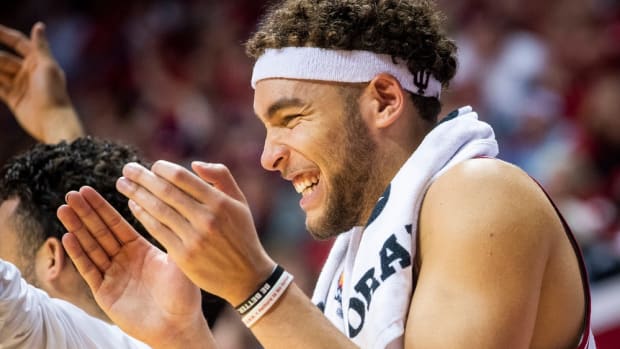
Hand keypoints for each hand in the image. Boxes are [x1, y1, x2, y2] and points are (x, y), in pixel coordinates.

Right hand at [0, 22, 82, 142]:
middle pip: (4, 58)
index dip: (4, 34)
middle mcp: (29, 72)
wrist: (53, 122)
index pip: (19, 43)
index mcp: (39, 61)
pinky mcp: (14, 98)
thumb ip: (41, 47)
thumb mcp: (47, 67)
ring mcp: (21, 85)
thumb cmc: (53, 93)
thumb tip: (39, 25)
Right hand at [57, 186, 214, 348]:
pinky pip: (90, 270)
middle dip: (85, 213)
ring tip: (64, 209)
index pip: (117, 224)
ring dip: (77, 229)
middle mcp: (125, 260)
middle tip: (71, 194)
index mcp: (141, 249)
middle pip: (100, 232)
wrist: (177, 326)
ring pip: (91, 248)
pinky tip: (68, 237)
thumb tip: (168, 204)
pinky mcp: (105, 293)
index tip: (88, 189)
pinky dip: (79, 255)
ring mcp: (113, 276)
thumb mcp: (178, 260)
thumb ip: (169, 235)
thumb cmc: (184, 294)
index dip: (102, 208)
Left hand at [116, 160, 275, 305]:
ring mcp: (194, 238)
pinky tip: (134, 206)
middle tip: (127, 168)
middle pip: (166, 192)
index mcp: (220, 202)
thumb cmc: (242, 234)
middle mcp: (206, 219)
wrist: (247, 276)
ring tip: (123, 185)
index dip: (163, 169)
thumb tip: (194, 164)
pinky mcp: (184, 256)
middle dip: (143, 178)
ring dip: (137, 195)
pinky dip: (143, 216)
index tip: (153, 166)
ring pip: (158, 210)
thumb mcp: (240, 202)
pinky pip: (157, 231)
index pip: (183, 178)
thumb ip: (221, 177)